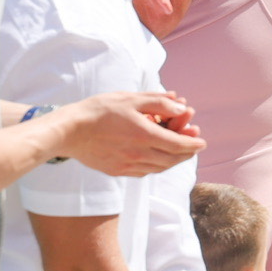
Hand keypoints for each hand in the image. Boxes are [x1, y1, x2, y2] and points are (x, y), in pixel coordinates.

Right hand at [64, 92, 204, 174]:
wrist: (69, 130)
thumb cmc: (99, 110)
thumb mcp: (131, 98)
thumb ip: (159, 102)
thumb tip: (181, 105)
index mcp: (144, 135)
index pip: (179, 145)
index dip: (193, 144)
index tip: (202, 142)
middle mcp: (138, 154)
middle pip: (172, 159)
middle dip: (186, 153)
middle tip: (193, 146)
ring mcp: (127, 165)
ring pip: (159, 168)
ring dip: (173, 161)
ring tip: (178, 152)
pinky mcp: (118, 171)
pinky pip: (144, 172)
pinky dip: (156, 166)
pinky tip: (157, 157)